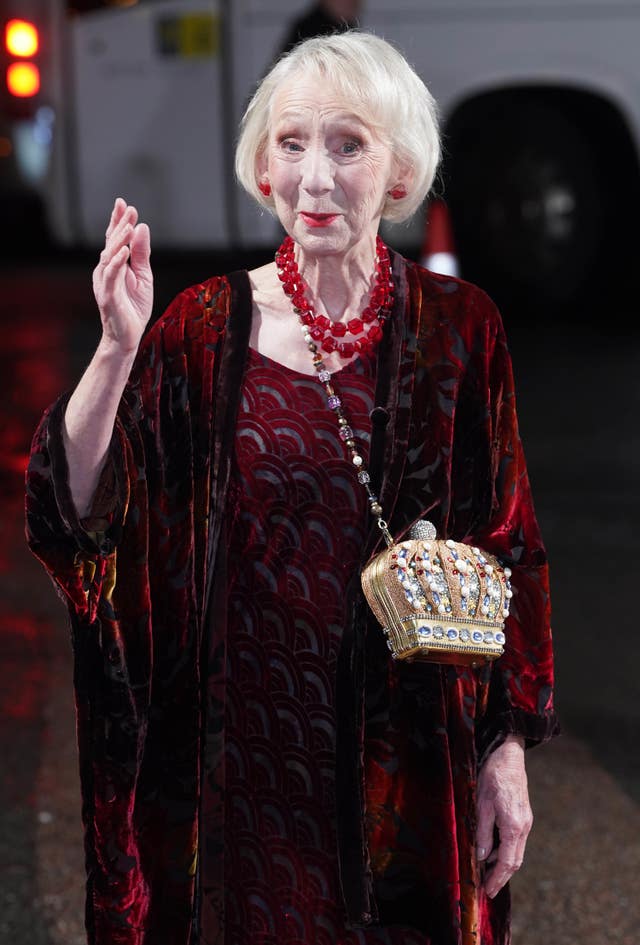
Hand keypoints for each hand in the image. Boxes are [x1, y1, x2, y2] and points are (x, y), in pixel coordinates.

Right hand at [92, 197, 152, 354]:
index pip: (115, 239)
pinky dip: (116, 262)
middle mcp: (106, 270)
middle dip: (119, 224)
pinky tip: (124, 250)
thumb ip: (142, 254)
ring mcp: (105, 282)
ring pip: (109, 256)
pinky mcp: (107, 295)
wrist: (127, 336)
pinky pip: (110, 276)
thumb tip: (142, 228)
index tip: (124, 204)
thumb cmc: (133, 308)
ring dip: (118, 240)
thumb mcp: (144, 277)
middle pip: (111, 243)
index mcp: (114, 265)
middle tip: (128, 209)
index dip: (118, 221)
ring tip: (128, 225)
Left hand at [476, 734, 532, 897]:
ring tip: (485, 872)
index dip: (498, 879)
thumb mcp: (482, 804)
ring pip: (516, 851)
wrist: (508, 755)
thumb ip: (483, 832)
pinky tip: (491, 850)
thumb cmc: (492, 776)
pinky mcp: (523, 816)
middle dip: (501, 876)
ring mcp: (526, 821)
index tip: (488, 892)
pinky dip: (505, 850)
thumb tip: (482, 856)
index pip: (508, 862)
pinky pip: (515, 840)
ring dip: (502, 864)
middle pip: (515, 861)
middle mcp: (524, 827)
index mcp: (514, 826)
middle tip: (487, 888)